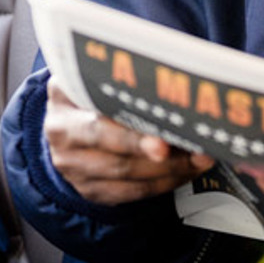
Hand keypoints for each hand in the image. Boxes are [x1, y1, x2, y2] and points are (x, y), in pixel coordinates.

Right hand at [44, 80, 213, 204]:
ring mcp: (72, 166)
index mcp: (63, 98)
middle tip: (194, 154)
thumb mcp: (100, 69)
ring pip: (125, 177)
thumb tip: (171, 85)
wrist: (73, 111)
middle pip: (114, 157)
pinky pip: (129, 193)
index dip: (131, 137)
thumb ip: (125, 76)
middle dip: (158, 159)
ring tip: (201, 158)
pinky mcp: (88, 188)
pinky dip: (162, 183)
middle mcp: (62, 135)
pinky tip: (186, 171)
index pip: (97, 125)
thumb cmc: (98, 83)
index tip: (163, 141)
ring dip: (170, 171)